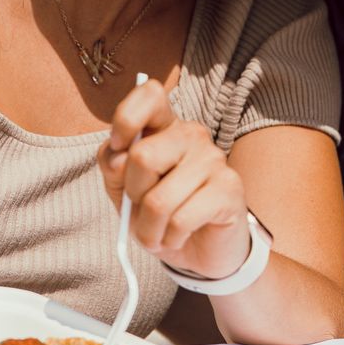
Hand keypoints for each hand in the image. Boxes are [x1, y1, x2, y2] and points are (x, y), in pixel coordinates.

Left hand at [97, 78, 250, 281]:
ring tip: (159, 233)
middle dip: (134, 195)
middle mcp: (192, 135)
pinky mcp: (229, 188)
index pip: (150, 94)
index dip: (127, 118)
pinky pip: (181, 219)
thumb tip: (119, 157)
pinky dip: (171, 238)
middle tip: (143, 210)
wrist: (199, 250)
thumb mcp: (123, 190)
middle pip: (143, 156)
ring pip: (160, 199)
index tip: (118, 146)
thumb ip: (113, 166)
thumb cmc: (159, 214)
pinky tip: (179, 237)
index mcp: (165, 127)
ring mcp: (214, 159)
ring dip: (150, 229)